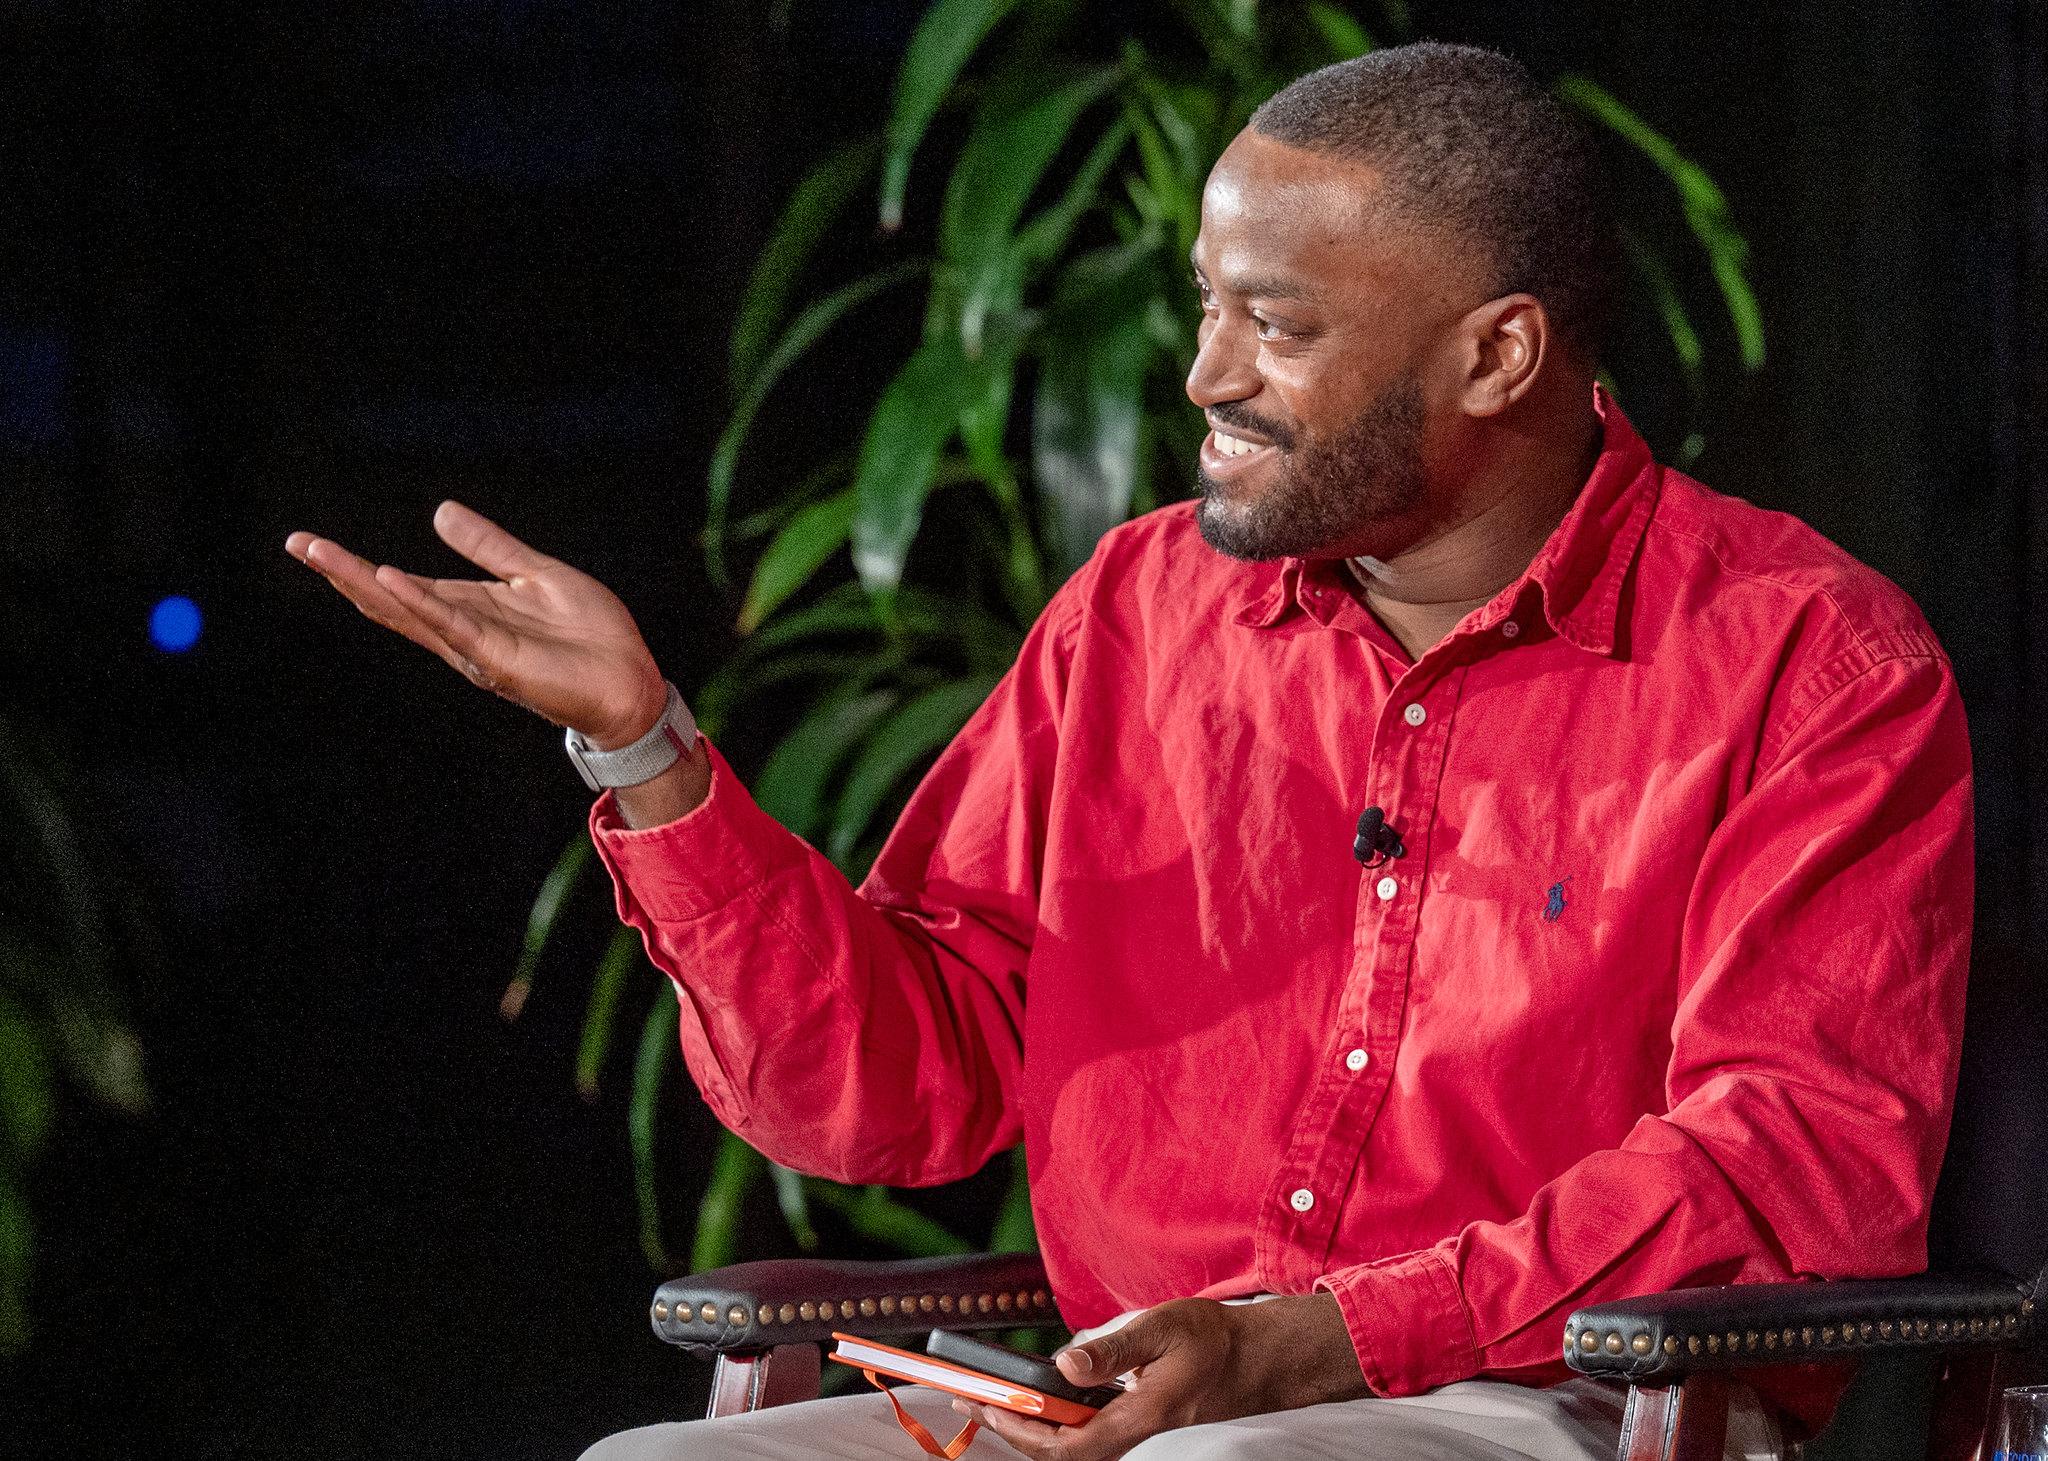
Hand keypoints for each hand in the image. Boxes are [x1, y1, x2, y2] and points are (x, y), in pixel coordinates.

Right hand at [285, 500, 666, 747]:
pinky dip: (420, 601)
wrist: (631, 684)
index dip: (357, 565)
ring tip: (322, 554)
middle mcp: (462, 633)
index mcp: (469, 610)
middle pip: (389, 601)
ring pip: (408, 612)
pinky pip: (452, 625)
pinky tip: (389, 578)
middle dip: (342, 573)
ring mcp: (476, 648)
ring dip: (365, 583)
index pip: (401, 585)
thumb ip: (490, 547)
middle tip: (296, 544)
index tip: (311, 543)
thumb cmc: (590, 638)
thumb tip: (440, 511)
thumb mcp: (535, 575)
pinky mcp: (498, 660)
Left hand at [956, 1295, 1367, 1459]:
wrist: (1254, 1358)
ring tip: (994, 1396)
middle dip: (1012, 1430)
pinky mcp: (1133, 1419)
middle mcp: (1133, 1431)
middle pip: (1061, 1452)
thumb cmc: (1214, 1340)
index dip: (1021, 1433)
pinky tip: (1037, 1396)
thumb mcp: (1163, 1328)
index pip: (1068, 1446)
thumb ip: (1114, 1349)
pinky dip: (1052, 1417)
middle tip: (972, 1400)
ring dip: (1029, 1424)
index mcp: (1141, 1415)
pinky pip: (1084, 1430)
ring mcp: (1133, 1428)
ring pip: (1070, 1444)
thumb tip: (1066, 1364)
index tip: (986, 1407)